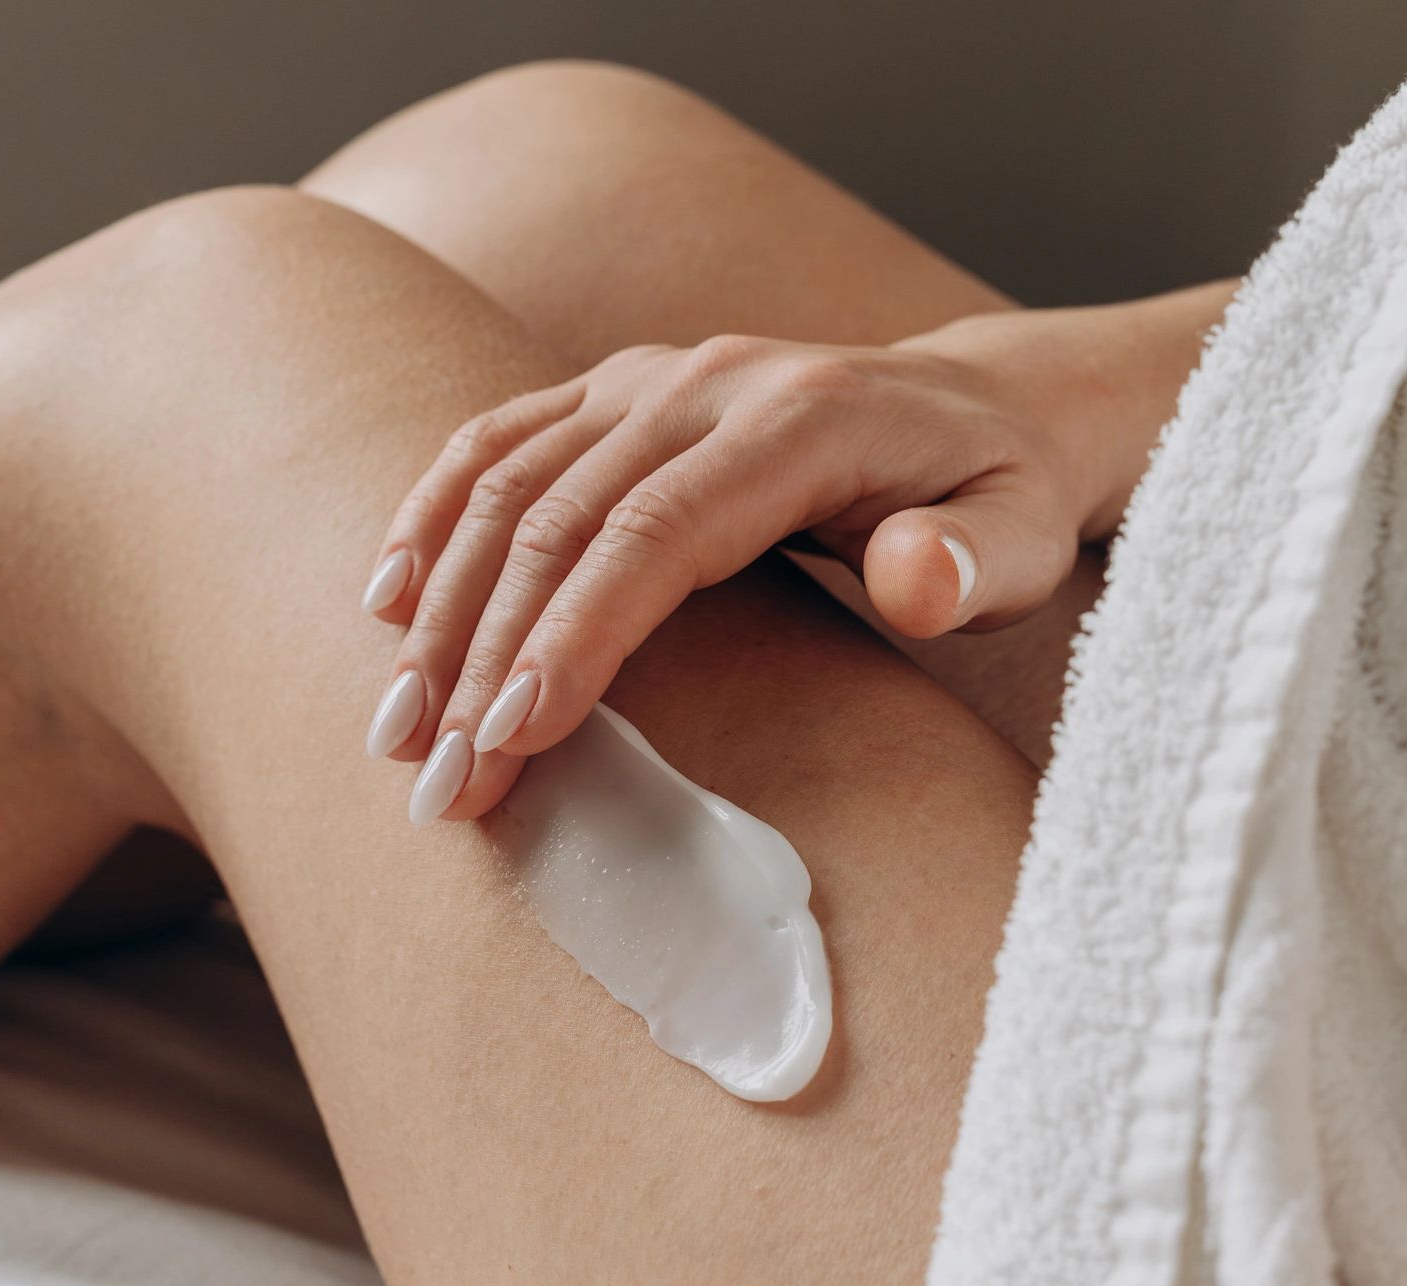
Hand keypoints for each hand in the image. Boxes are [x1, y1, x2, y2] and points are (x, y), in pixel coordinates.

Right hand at [368, 288, 1231, 821]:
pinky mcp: (612, 391)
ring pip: (507, 485)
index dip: (576, 635)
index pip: (657, 532)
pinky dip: (432, 517)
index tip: (513, 740)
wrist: (979, 404)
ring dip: (439, 609)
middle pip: (560, 518)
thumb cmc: (997, 497)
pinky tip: (383, 599)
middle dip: (486, 657)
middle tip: (439, 786)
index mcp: (798, 419)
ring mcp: (648, 377)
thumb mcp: (1023, 536)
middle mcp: (703, 381)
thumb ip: (976, 563)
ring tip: (396, 732)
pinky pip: (496, 442)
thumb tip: (919, 580)